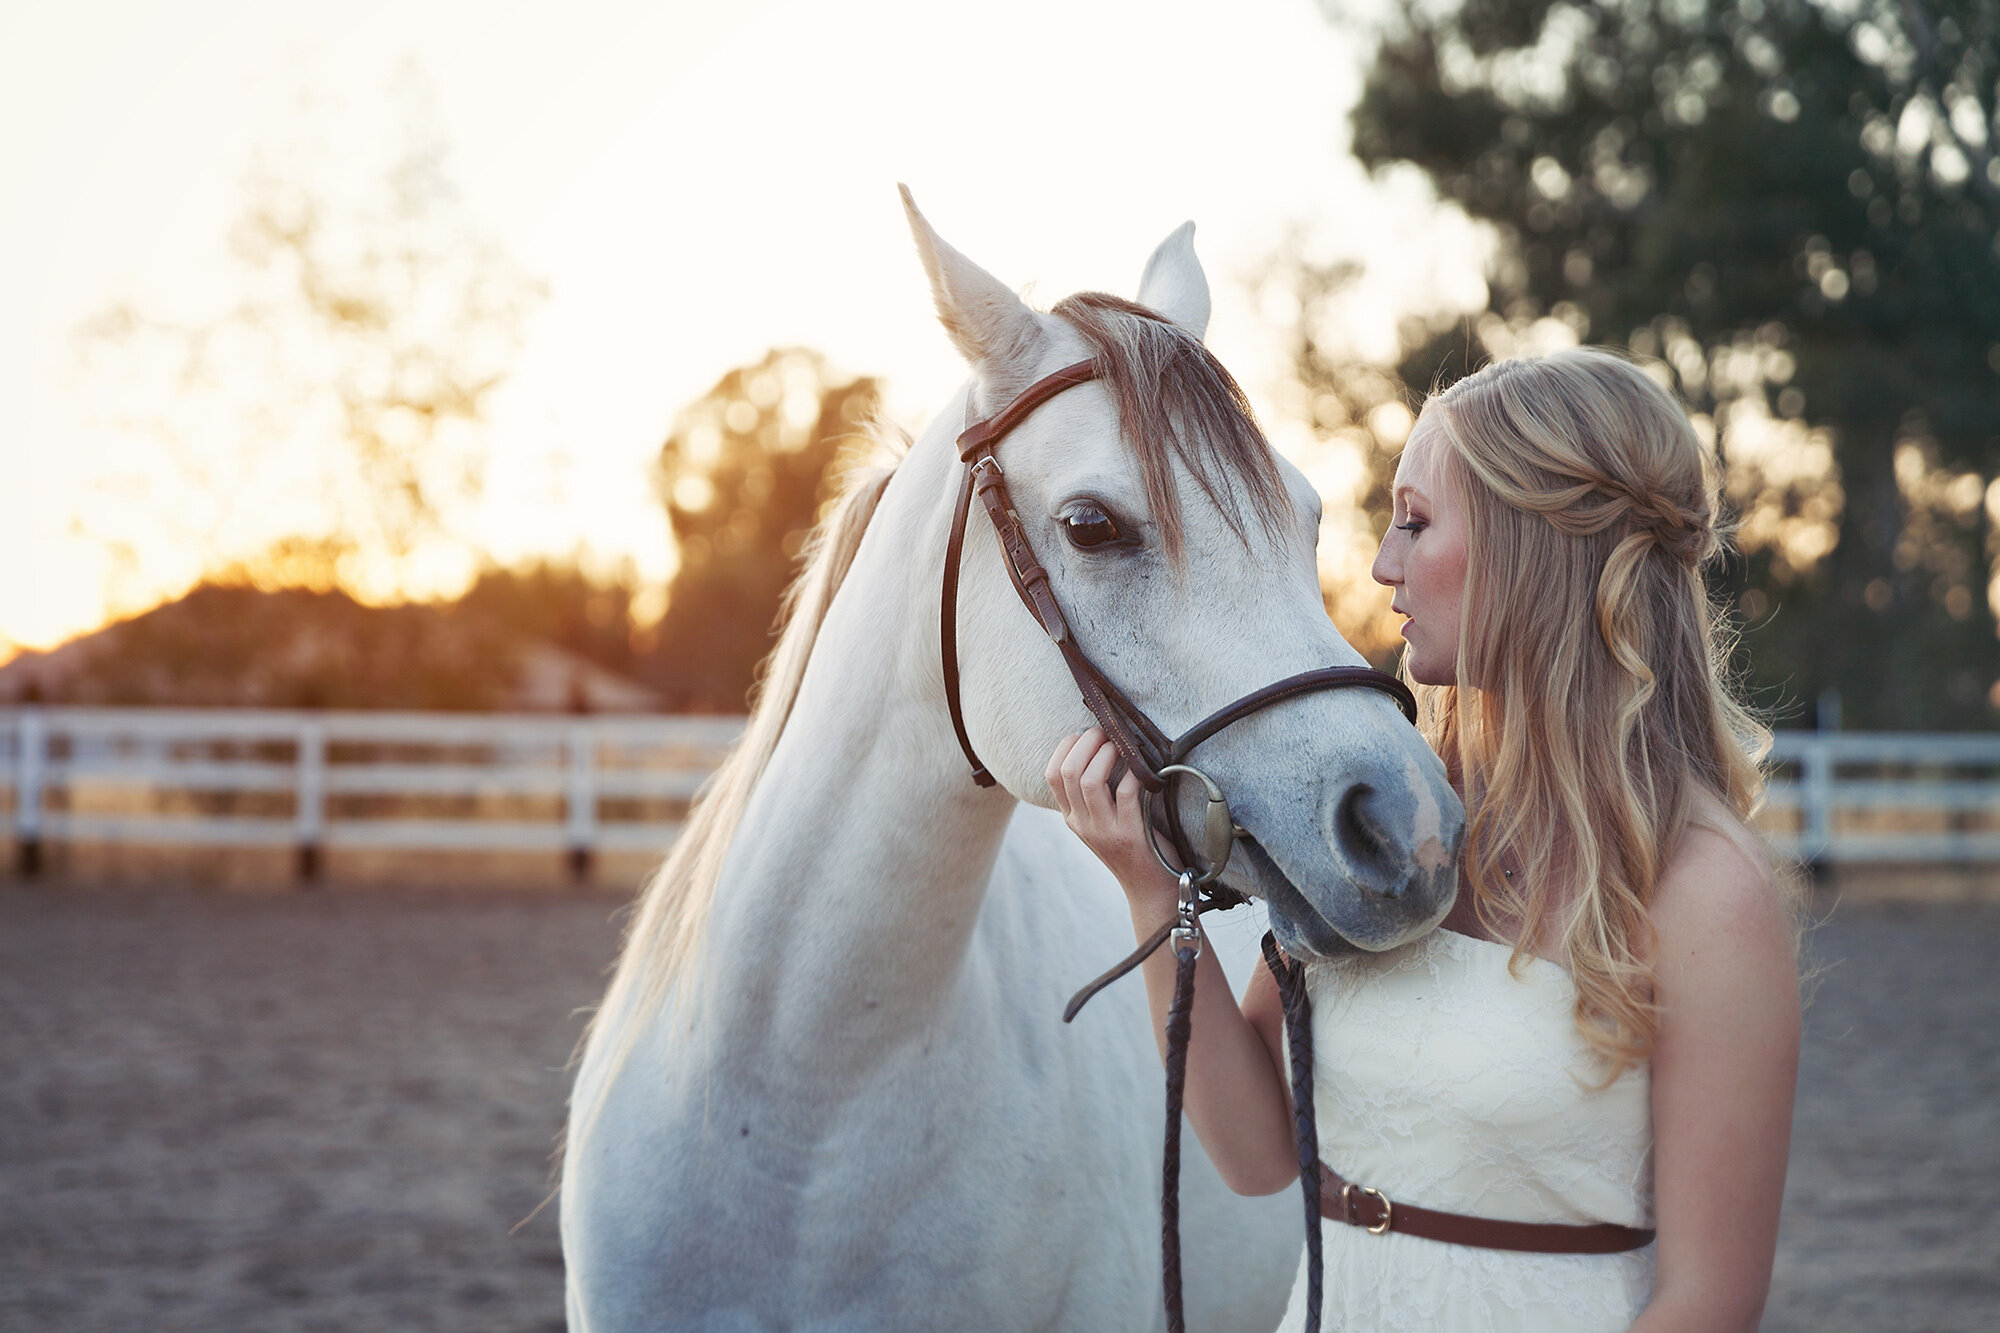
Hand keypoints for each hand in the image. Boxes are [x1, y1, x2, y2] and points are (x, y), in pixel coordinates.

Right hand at [1045, 728, 1175, 904]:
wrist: (1151, 890)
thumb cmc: (1133, 847)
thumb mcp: (1103, 823)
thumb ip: (1096, 794)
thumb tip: (1101, 747)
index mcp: (1072, 818)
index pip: (1051, 775)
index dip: (1066, 746)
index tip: (1085, 734)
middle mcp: (1082, 824)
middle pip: (1068, 772)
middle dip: (1086, 742)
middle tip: (1105, 733)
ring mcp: (1104, 831)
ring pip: (1089, 781)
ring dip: (1106, 754)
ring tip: (1120, 746)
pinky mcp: (1130, 835)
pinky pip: (1125, 793)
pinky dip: (1133, 774)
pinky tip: (1142, 769)